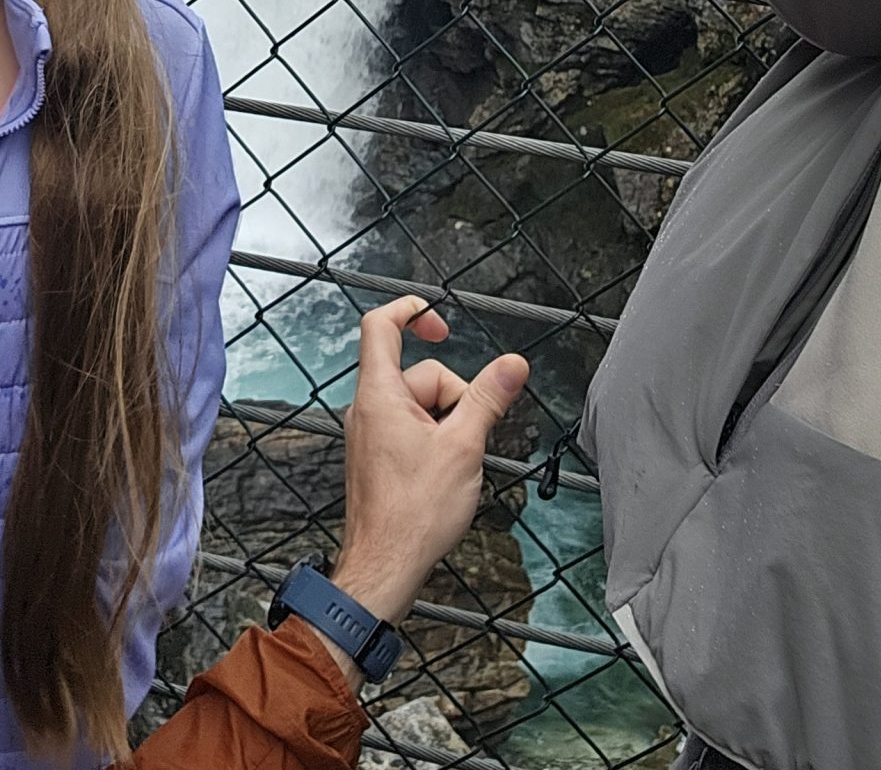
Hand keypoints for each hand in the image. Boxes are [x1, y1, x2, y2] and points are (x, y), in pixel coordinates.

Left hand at [323, 298, 528, 681]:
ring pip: (418, 406)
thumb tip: (513, 364)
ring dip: (446, 424)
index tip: (443, 322)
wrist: (384, 568)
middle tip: (469, 435)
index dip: (412, 311)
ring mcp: (369, 435)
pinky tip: (445, 476)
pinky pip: (410, 431)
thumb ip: (487, 399)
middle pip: (418, 374)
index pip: (381, 326)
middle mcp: (367, 409)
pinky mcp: (376, 459)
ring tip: (456, 464)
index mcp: (379, 394)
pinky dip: (434, 442)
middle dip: (453, 396)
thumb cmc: (414, 514)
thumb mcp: (463, 447)